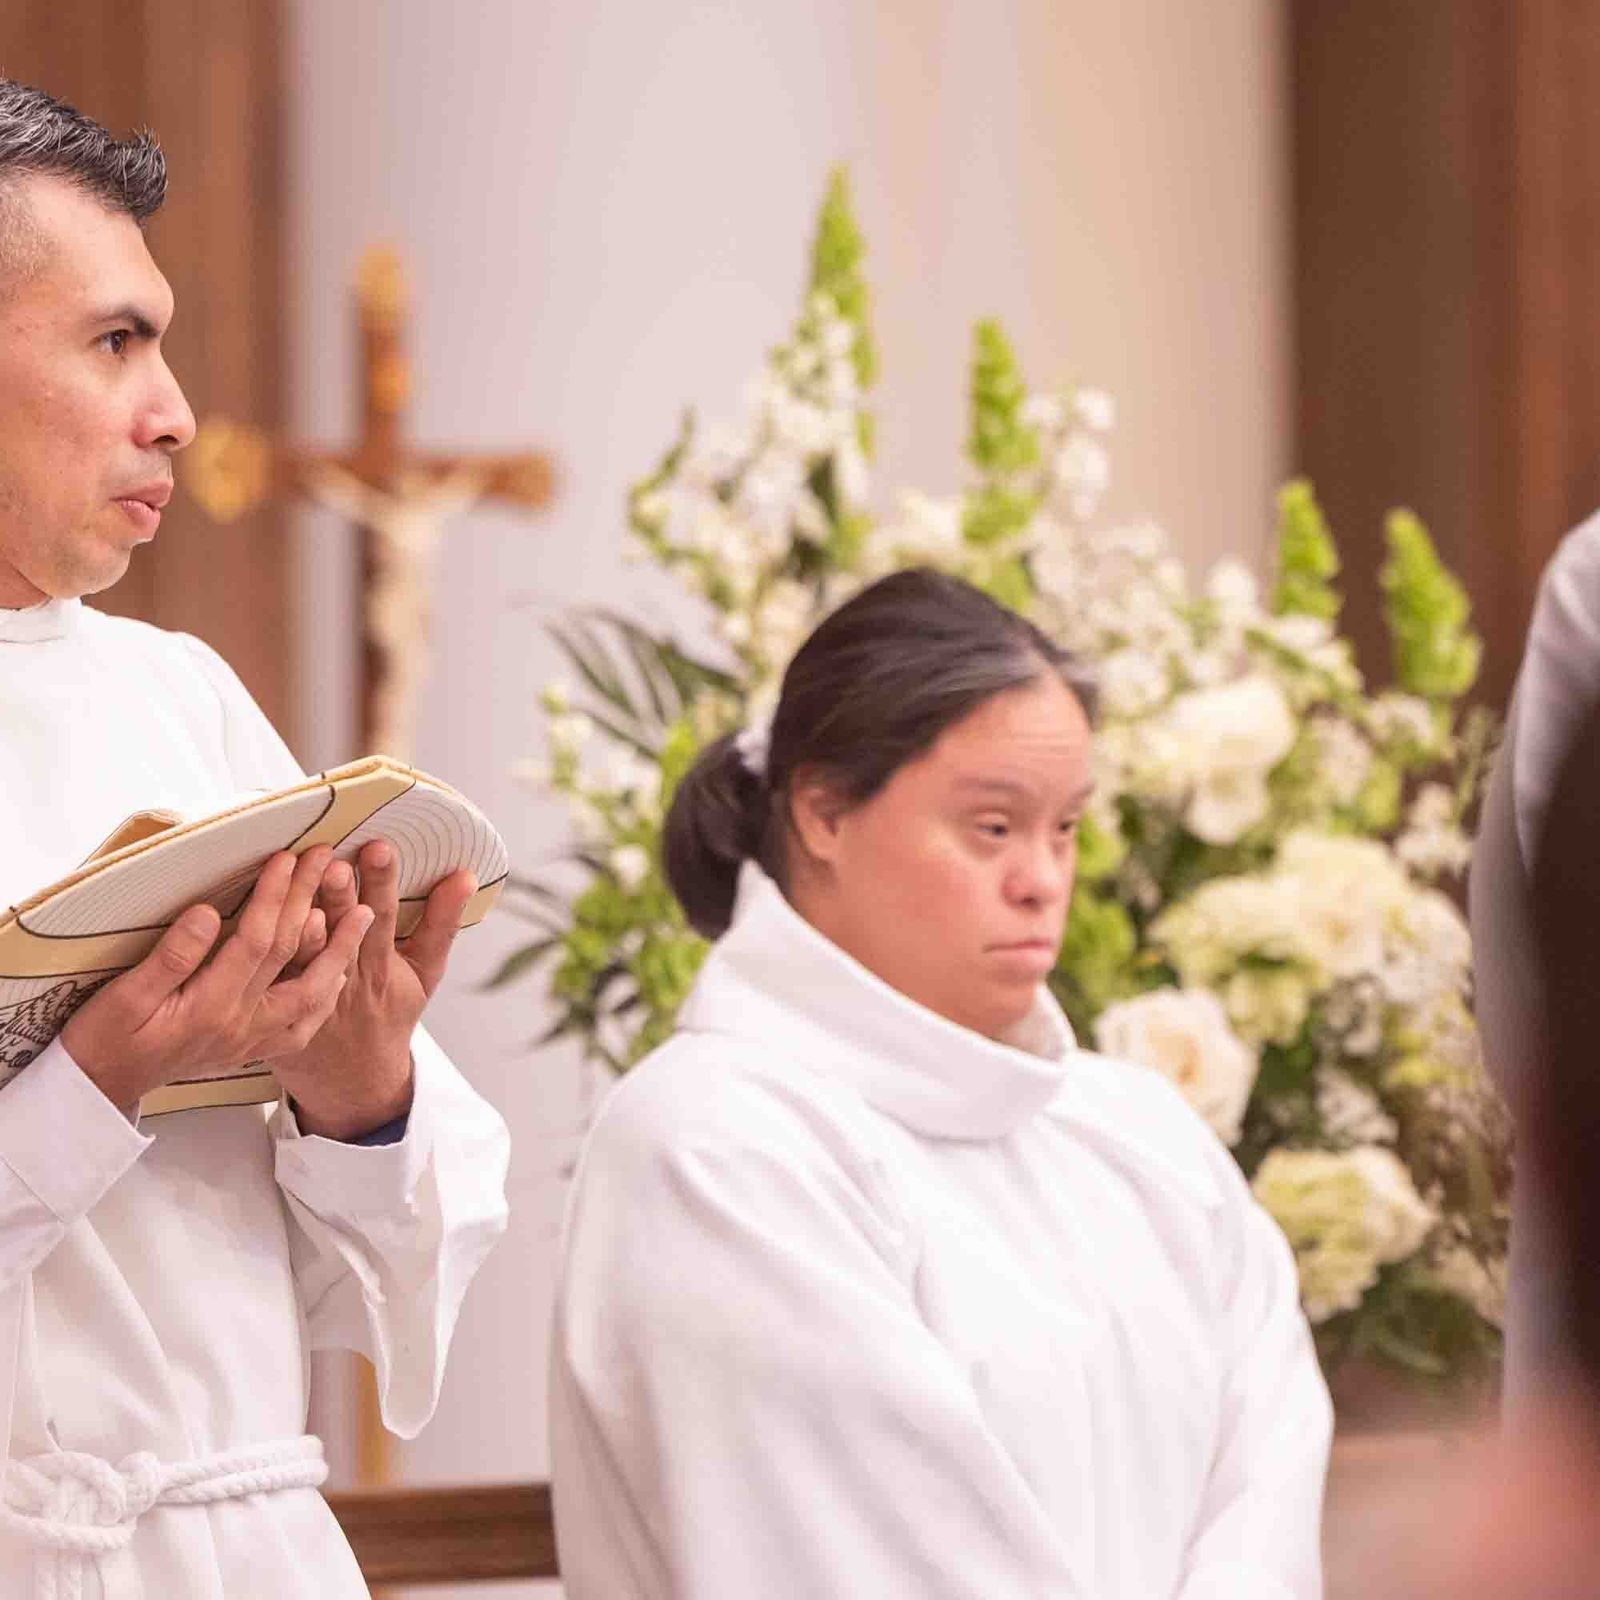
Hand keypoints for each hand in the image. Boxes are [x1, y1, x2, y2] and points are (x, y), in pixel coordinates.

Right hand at [62, 847, 372, 1113]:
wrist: (101, 1089)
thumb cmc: (105, 1039)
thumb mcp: (123, 997)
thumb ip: (171, 957)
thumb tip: (208, 913)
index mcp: (209, 1006)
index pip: (255, 940)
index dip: (274, 895)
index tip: (287, 858)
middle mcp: (240, 1024)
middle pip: (288, 954)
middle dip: (310, 901)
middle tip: (330, 861)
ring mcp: (251, 1040)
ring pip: (311, 993)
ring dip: (338, 950)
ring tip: (363, 913)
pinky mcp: (252, 1049)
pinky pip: (304, 1025)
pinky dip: (326, 996)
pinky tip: (340, 973)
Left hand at [271, 840, 476, 1139]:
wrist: (354, 1077)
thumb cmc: (390, 1011)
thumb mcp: (425, 971)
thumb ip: (443, 922)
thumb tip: (465, 875)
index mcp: (384, 966)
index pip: (385, 916)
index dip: (382, 883)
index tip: (379, 848)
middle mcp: (350, 979)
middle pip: (346, 933)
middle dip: (342, 895)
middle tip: (337, 861)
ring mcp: (314, 996)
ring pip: (311, 954)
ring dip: (308, 919)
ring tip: (301, 890)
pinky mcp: (282, 1010)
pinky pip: (279, 980)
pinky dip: (280, 954)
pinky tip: (273, 924)